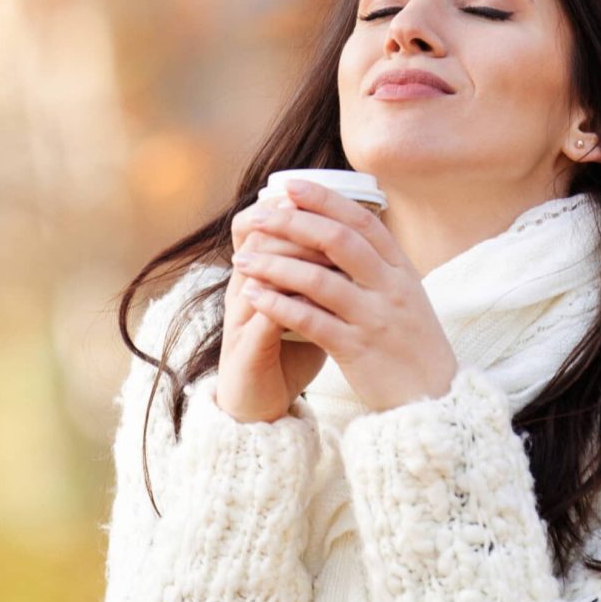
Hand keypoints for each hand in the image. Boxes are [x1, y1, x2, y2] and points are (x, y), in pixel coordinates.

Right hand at [215, 196, 331, 422]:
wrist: (258, 403)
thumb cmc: (288, 349)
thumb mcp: (309, 306)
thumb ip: (324, 273)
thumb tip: (358, 237)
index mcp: (260, 274)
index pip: (266, 224)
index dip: (295, 210)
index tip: (331, 198)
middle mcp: (245, 288)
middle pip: (261, 239)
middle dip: (298, 228)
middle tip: (332, 221)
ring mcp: (241, 318)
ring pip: (259, 273)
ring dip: (293, 262)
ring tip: (327, 256)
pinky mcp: (246, 349)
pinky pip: (264, 319)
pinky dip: (288, 307)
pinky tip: (314, 301)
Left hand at [230, 179, 458, 412]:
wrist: (434, 400)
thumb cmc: (413, 346)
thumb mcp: (407, 297)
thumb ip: (379, 266)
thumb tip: (343, 231)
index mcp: (402, 270)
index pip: (362, 221)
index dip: (325, 199)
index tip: (290, 186)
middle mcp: (391, 288)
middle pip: (338, 241)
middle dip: (293, 223)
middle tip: (258, 215)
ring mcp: (375, 318)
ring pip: (318, 280)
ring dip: (275, 265)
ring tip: (243, 259)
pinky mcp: (357, 350)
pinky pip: (311, 321)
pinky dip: (278, 305)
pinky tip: (253, 296)